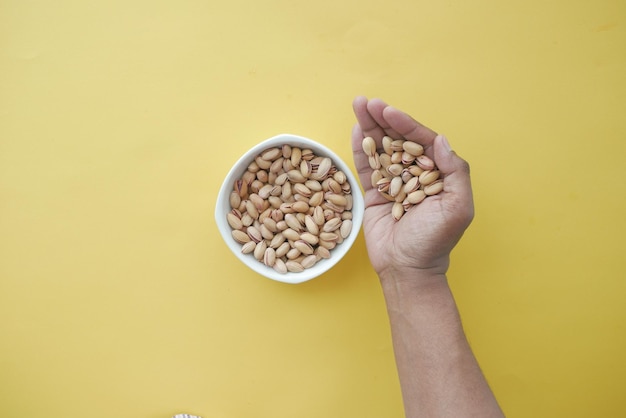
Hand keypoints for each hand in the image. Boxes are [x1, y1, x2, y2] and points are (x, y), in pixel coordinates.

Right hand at [351, 96, 473, 280]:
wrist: (407, 269)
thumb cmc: (435, 240)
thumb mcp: (457, 207)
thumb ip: (455, 172)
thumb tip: (442, 140)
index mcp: (437, 174)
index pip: (421, 141)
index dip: (405, 124)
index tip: (389, 111)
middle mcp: (414, 173)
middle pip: (398, 139)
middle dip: (383, 119)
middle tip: (367, 102)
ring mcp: (393, 182)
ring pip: (380, 148)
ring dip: (369, 126)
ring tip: (357, 105)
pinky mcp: (374, 194)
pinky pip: (366, 167)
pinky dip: (360, 148)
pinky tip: (354, 129)